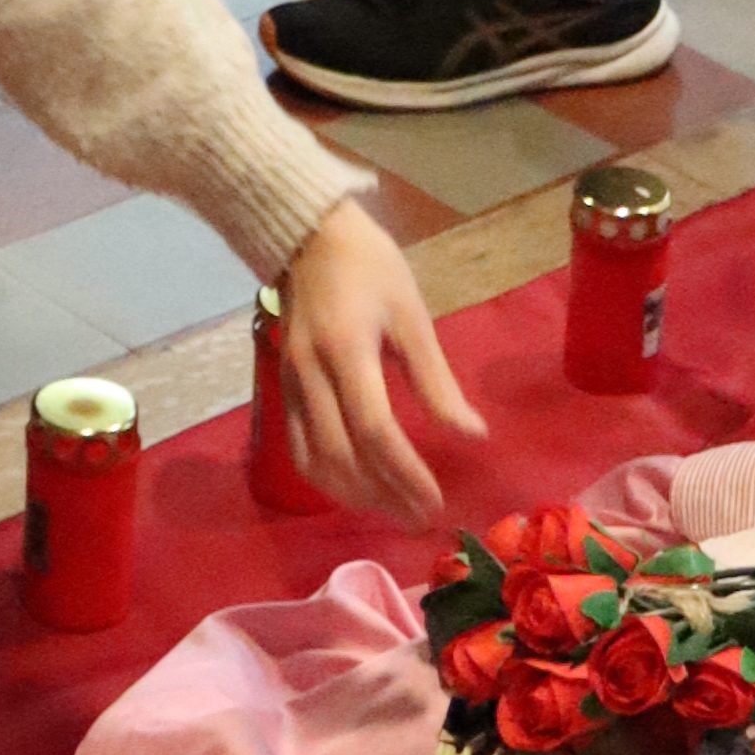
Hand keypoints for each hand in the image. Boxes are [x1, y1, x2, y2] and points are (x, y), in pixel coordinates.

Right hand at [274, 200, 484, 520]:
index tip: (437, 501)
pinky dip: (328, 477)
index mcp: (347, 350)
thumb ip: (436, 379)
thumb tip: (472, 434)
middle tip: (421, 519)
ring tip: (393, 510)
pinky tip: (358, 486)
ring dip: (354, 496)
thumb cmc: (370, 267)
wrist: (306, 235)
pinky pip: (300, 447)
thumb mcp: (411, 314)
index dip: (406, 474)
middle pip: (342, 456)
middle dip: (384, 497)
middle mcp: (311, 374)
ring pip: (315, 461)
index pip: (374, 431)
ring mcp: (291, 383)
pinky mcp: (283, 387)